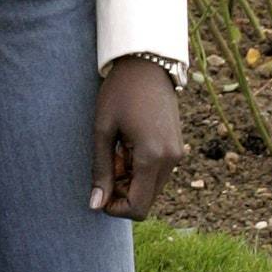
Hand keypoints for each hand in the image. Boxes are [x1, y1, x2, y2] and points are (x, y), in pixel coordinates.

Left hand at [90, 58, 182, 221]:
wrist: (147, 64)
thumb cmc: (120, 93)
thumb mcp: (103, 130)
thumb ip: (101, 170)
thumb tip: (95, 205)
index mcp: (152, 157)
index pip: (138, 207)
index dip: (115, 208)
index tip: (100, 190)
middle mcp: (170, 160)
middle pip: (146, 200)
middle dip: (122, 192)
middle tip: (107, 163)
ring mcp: (177, 154)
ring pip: (151, 187)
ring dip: (130, 180)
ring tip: (116, 151)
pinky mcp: (176, 147)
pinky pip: (158, 172)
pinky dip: (140, 170)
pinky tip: (127, 146)